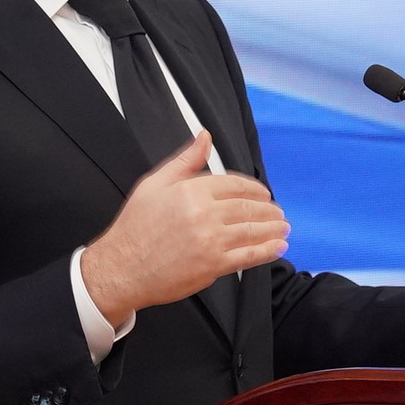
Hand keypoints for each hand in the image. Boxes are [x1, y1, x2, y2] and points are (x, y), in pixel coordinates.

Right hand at [81, 132, 289, 324]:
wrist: (121, 267)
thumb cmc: (135, 227)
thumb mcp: (155, 184)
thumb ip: (185, 160)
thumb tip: (204, 136)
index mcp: (192, 190)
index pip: (235, 185)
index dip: (255, 190)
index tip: (263, 195)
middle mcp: (205, 213)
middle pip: (248, 208)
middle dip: (268, 210)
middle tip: (278, 212)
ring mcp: (211, 241)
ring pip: (253, 231)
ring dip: (273, 229)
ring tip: (283, 227)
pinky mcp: (214, 265)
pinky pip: (249, 256)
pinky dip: (268, 251)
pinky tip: (277, 247)